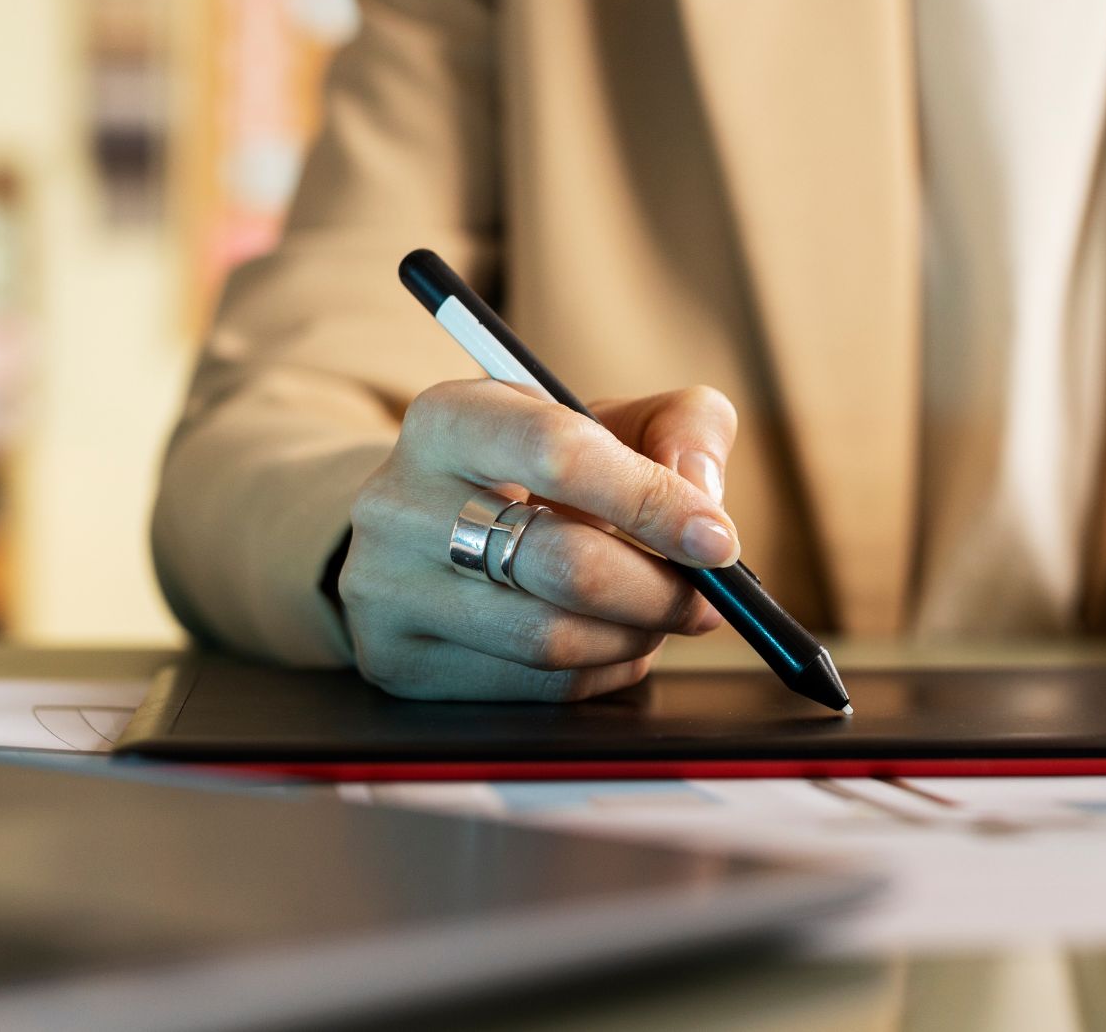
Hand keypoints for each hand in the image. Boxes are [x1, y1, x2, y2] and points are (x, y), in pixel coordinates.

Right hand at [339, 380, 740, 700]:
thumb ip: (682, 426)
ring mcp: (387, 588)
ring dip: (636, 636)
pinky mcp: (398, 661)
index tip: (718, 541)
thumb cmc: (543, 469)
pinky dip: (600, 672)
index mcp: (451, 418)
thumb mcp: (611, 419)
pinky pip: (534, 688)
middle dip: (662, 590)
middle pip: (565, 563)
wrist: (434, 526)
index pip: (562, 454)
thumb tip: (703, 497)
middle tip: (707, 598)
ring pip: (550, 638)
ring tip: (659, 616)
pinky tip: (610, 642)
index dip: (654, 502)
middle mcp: (399, 501)